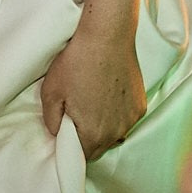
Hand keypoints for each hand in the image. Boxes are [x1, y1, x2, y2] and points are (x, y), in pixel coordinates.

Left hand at [40, 23, 145, 160]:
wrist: (107, 36)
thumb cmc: (76, 62)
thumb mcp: (51, 92)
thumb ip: (51, 121)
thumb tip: (57, 132)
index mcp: (93, 134)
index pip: (82, 156)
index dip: (71, 146)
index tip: (65, 130)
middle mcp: (117, 132)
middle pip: (99, 147)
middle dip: (87, 138)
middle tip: (76, 113)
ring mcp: (131, 118)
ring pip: (114, 133)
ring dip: (104, 126)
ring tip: (93, 100)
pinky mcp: (140, 104)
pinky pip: (126, 119)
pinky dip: (117, 113)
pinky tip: (108, 93)